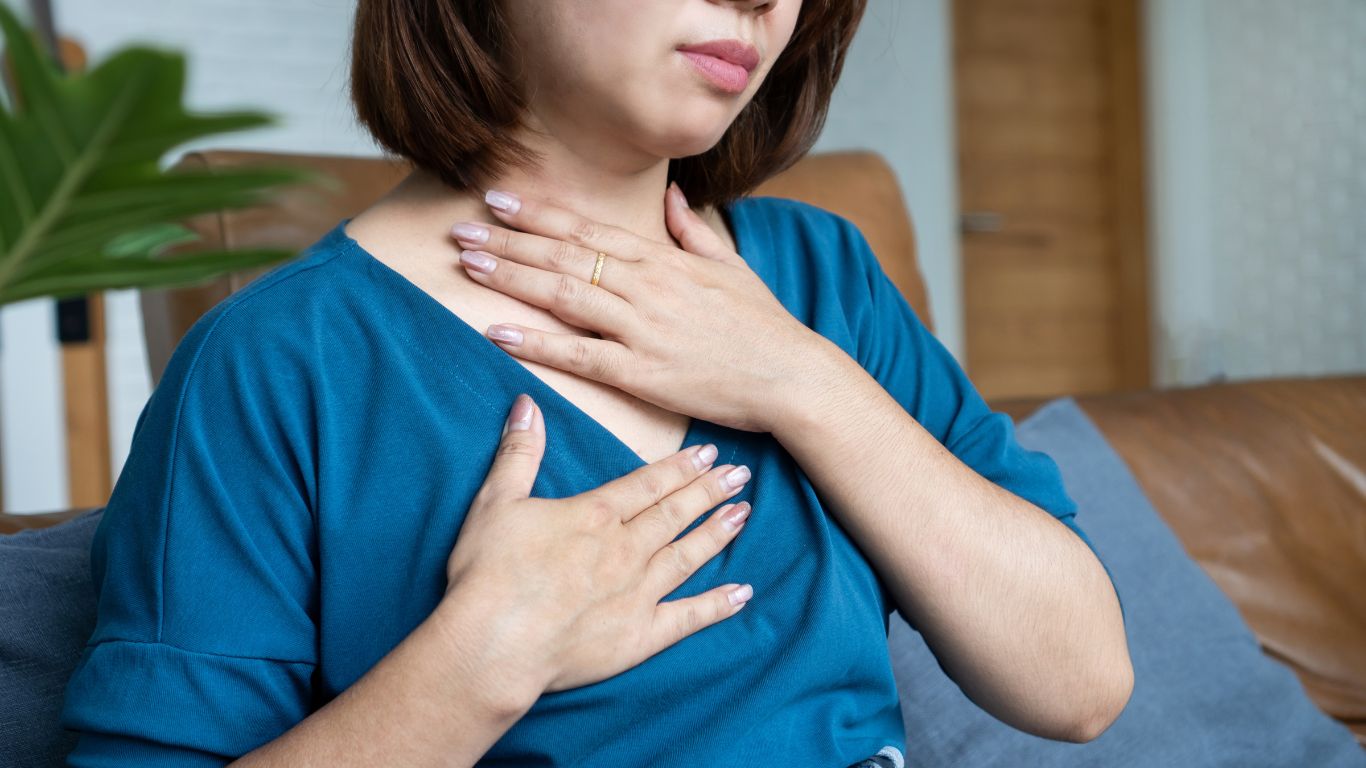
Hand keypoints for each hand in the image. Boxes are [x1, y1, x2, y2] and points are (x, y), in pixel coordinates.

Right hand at [443, 393, 755, 696]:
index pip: (648, 484)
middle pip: (675, 514)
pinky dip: (717, 606)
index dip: (680, 468)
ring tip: (743, 514)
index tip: (709, 454)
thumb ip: (519, 452)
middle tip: (740, 474)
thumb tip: (528, 403)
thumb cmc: (490, 574)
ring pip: (687, 556)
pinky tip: (743, 594)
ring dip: (716, 534)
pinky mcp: (639, 636)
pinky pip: (687, 618)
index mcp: (595, 516)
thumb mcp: (496, 502)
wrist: (494, 644)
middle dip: (709, 491)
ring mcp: (637, 594)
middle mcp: (625, 550)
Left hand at [449, 183, 824, 432]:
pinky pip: (579, 354)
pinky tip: (497, 332)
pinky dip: (536, 342)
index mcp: (663, 260)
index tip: (498, 199)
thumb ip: (693, 231)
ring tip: (469, 263)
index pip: (588, 229)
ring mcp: (642, 328)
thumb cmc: (762, 324)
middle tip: (461, 228)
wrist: (792, 375)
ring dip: (513, 276)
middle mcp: (647, 286)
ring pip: (564, 294)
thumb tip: (674, 199)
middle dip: (509, 239)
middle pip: (565, 255)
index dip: (538, 213)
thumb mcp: (730, 266)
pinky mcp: (642, 372)